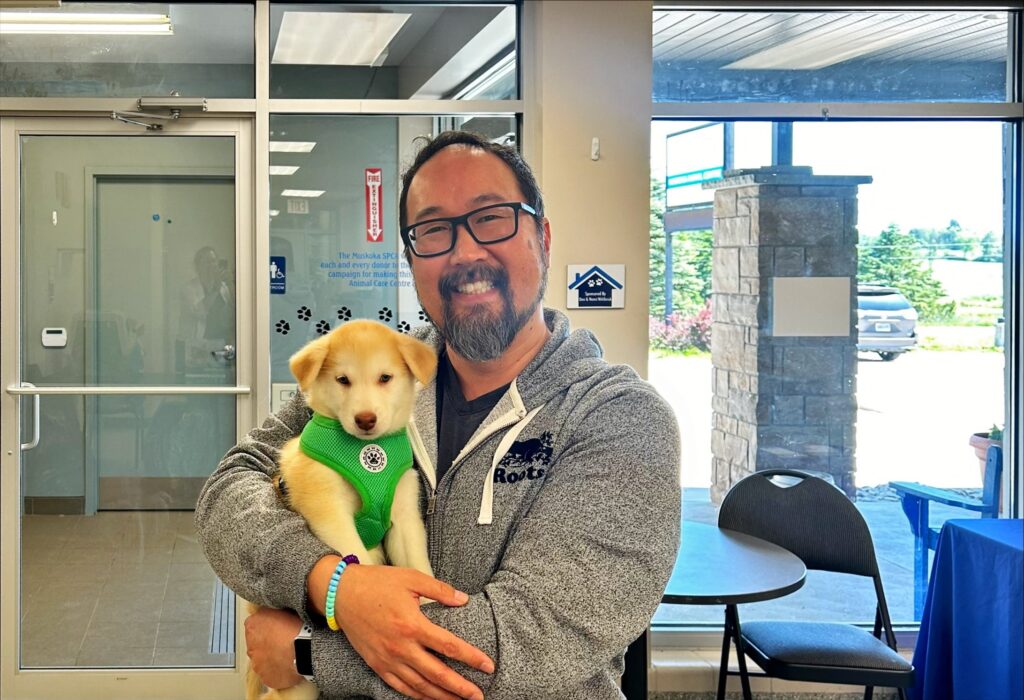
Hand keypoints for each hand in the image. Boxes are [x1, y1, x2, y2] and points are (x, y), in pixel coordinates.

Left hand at [245, 607, 303, 689]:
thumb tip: (268, 612)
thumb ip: (269, 611)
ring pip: (263, 661)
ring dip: (271, 658)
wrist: (303, 650)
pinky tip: (289, 665)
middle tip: (282, 641)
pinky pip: (271, 674)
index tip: (276, 628)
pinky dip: (278, 670)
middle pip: (256, 645)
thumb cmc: (295, 627)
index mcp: (252, 627)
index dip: (266, 627)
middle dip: (266, 644)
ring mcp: (258, 666)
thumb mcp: (281, 608)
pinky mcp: (267, 679)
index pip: (254, 626)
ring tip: (287, 654)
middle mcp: (250, 647)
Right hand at [336, 565, 494, 699]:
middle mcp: (401, 647)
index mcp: (412, 625)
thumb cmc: (377, 582)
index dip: (471, 658)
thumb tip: (463, 600)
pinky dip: (417, 696)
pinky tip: (429, 698)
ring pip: (419, 686)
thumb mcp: (411, 578)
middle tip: (479, 696)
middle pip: (437, 674)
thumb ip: (440, 590)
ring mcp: (387, 659)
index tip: (488, 666)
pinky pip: (400, 687)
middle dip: (460, 688)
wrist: (340, 593)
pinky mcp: (376, 665)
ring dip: (441, 697)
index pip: (449, 647)